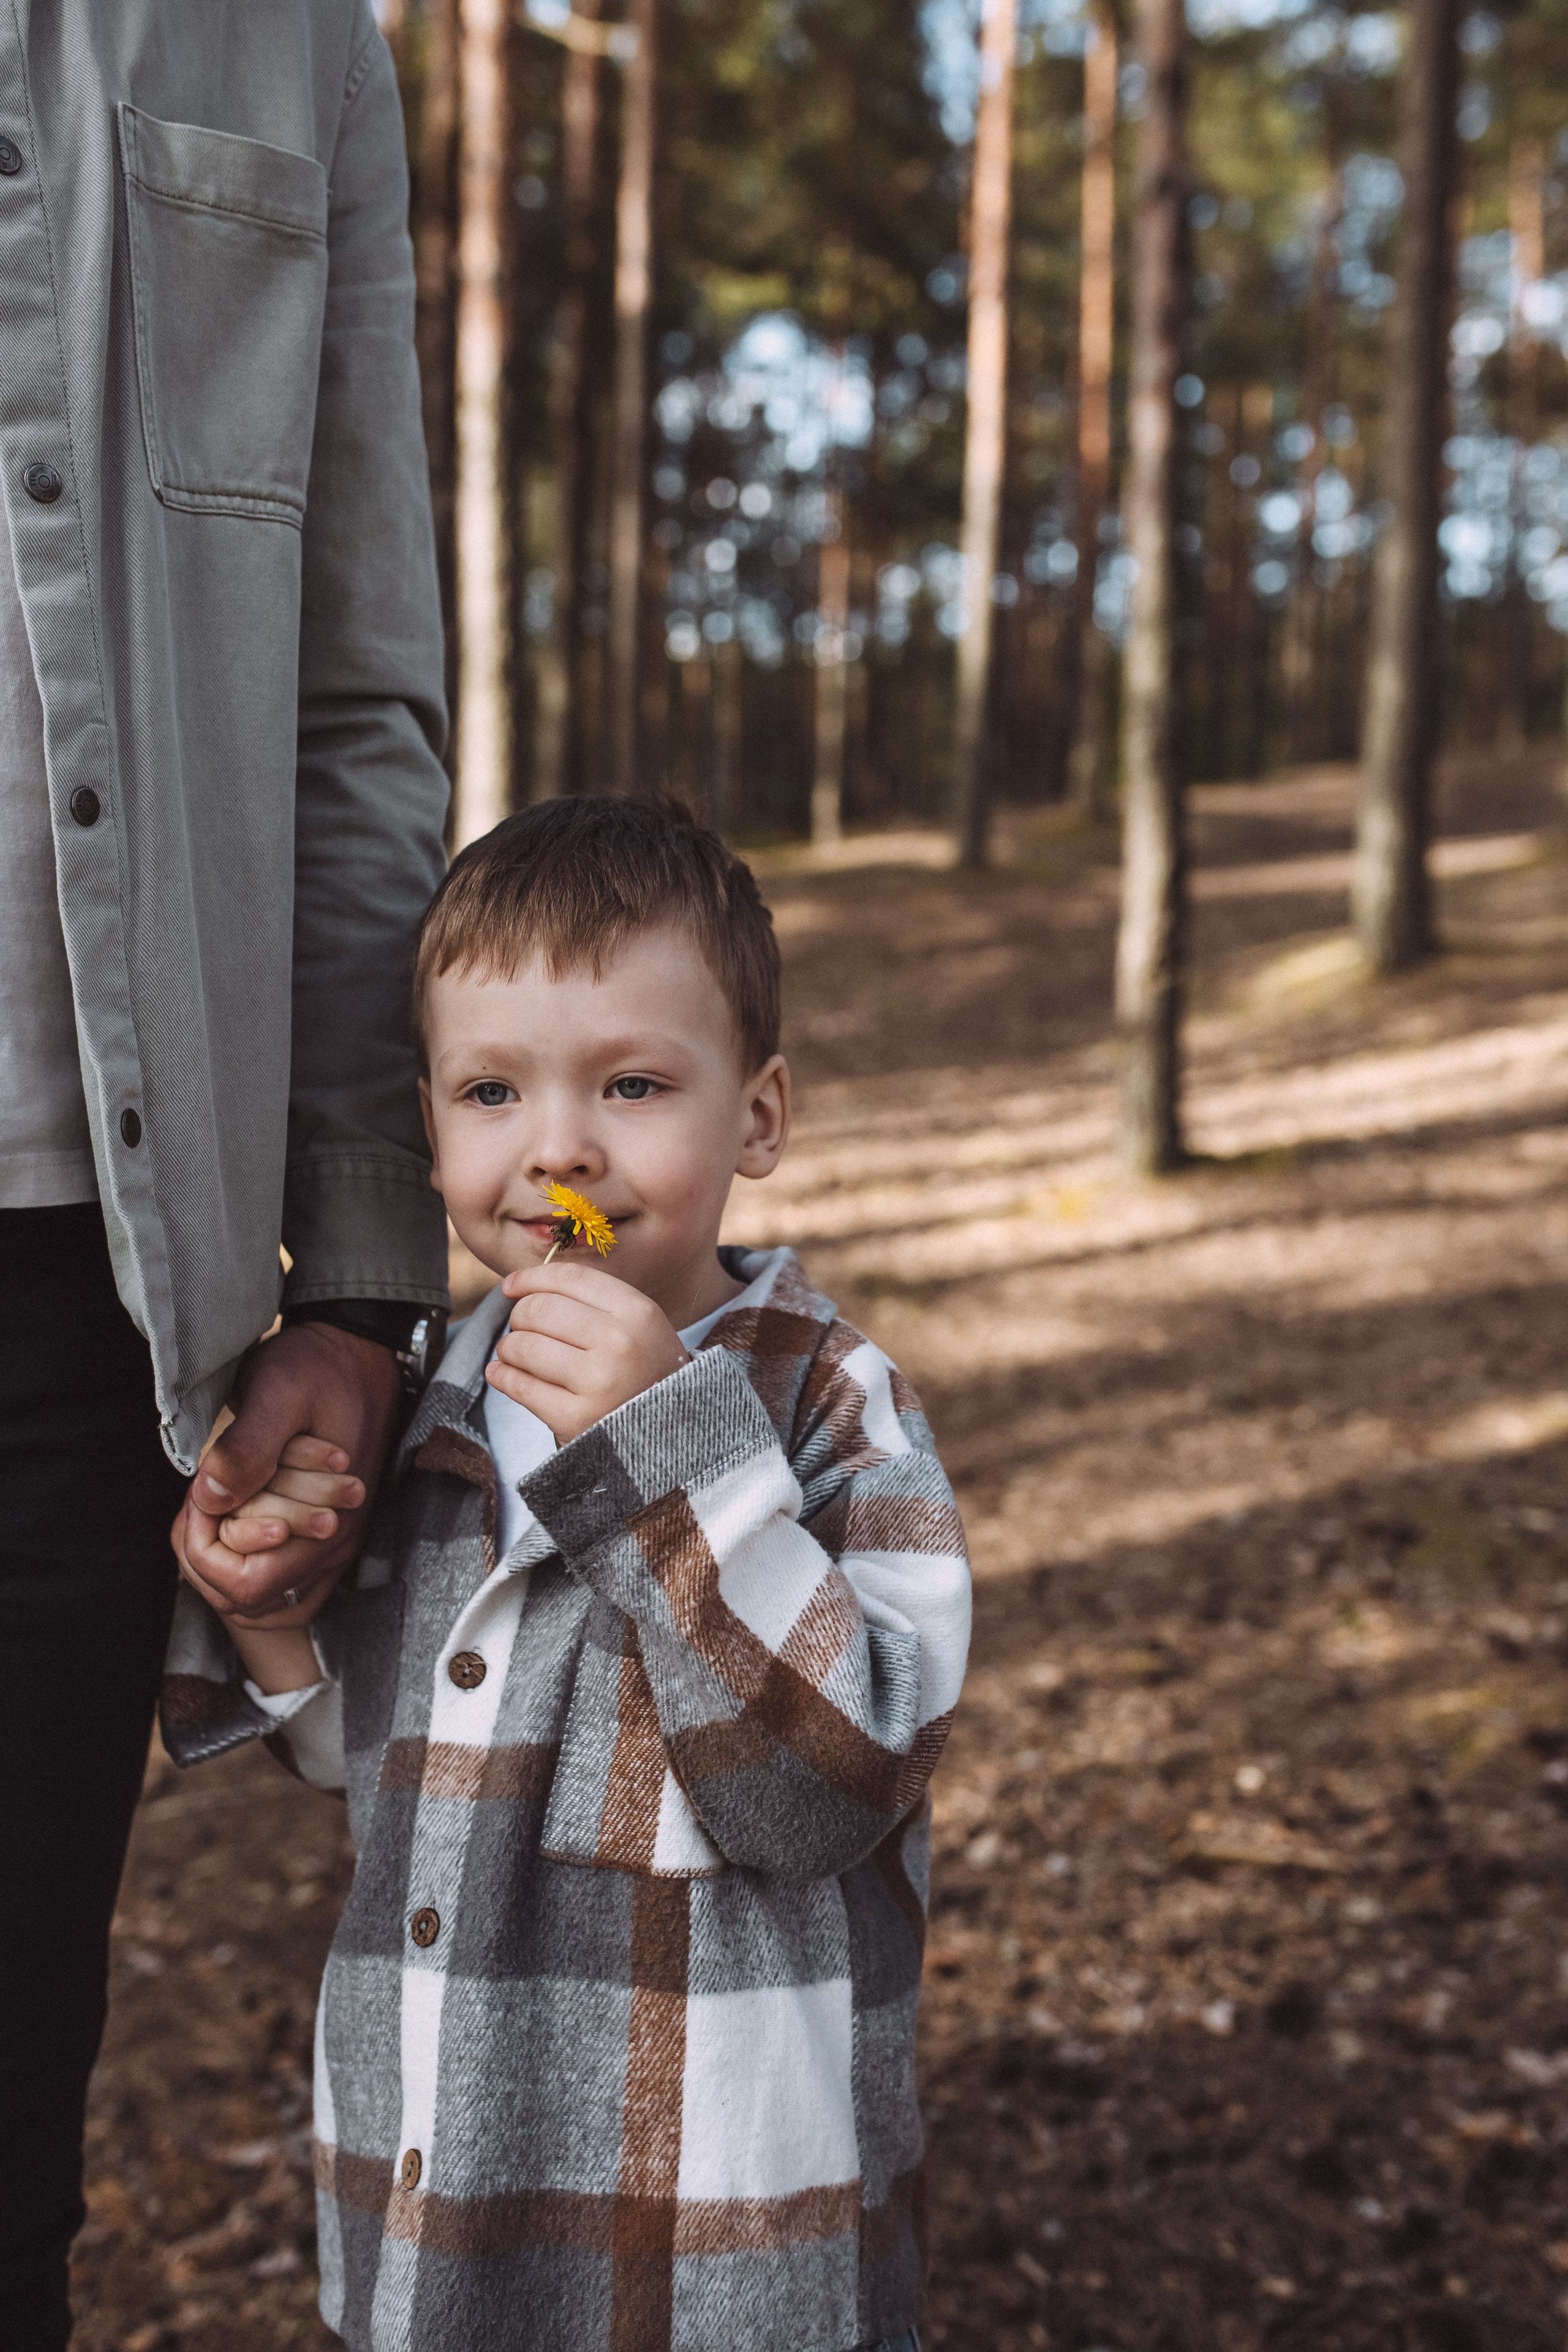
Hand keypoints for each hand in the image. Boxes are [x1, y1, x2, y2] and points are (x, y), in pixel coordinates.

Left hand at [172, 1322, 400, 1619]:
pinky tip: (230, 1526)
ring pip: (259, 1597)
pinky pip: (277, 1581)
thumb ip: (247, 1449)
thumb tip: (211, 1499)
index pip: (244, 1584)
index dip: (204, 1550)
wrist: (360, 1355)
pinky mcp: (327, 1534)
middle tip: (198, 1502)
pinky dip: (243, 1561)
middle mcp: (334, 1546)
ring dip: (221, 1562)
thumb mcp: (279, 1391)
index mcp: (328, 1522)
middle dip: (206, 1556)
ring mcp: (333, 1545)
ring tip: (209, 1514)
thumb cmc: (320, 1369)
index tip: (199, 1496)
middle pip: (245, 1599)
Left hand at [489, 1258, 688, 1442]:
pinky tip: (502, 1373)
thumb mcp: (636, 1323)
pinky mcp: (575, 1418)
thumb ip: (587, 1298)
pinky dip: (502, 1376)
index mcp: (638, 1311)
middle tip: (523, 1328)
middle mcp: (620, 1343)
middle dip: (519, 1316)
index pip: (569, 1278)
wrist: (669, 1431)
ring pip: (523, 1346)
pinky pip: (520, 1386)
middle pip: (539, 1309)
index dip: (531, 1277)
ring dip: (509, 1347)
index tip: (511, 1285)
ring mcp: (598, 1382)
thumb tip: (515, 1285)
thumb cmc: (642, 1369)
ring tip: (515, 1354)